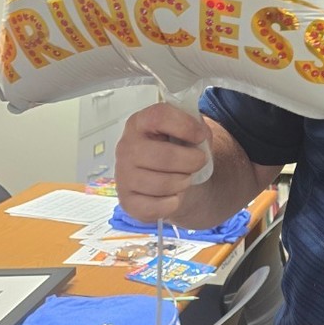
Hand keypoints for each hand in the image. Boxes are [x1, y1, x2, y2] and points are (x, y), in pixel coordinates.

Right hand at [115, 102, 211, 223]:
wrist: (168, 172)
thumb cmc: (177, 144)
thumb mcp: (189, 128)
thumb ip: (196, 126)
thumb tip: (200, 137)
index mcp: (141, 122)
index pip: (159, 117)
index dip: (185, 126)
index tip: (200, 135)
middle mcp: (126, 147)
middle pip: (164, 157)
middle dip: (191, 161)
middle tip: (199, 161)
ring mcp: (123, 175)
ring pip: (161, 184)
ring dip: (183, 182)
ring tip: (185, 177)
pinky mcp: (126, 201)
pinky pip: (154, 207)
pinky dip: (172, 203)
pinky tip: (173, 195)